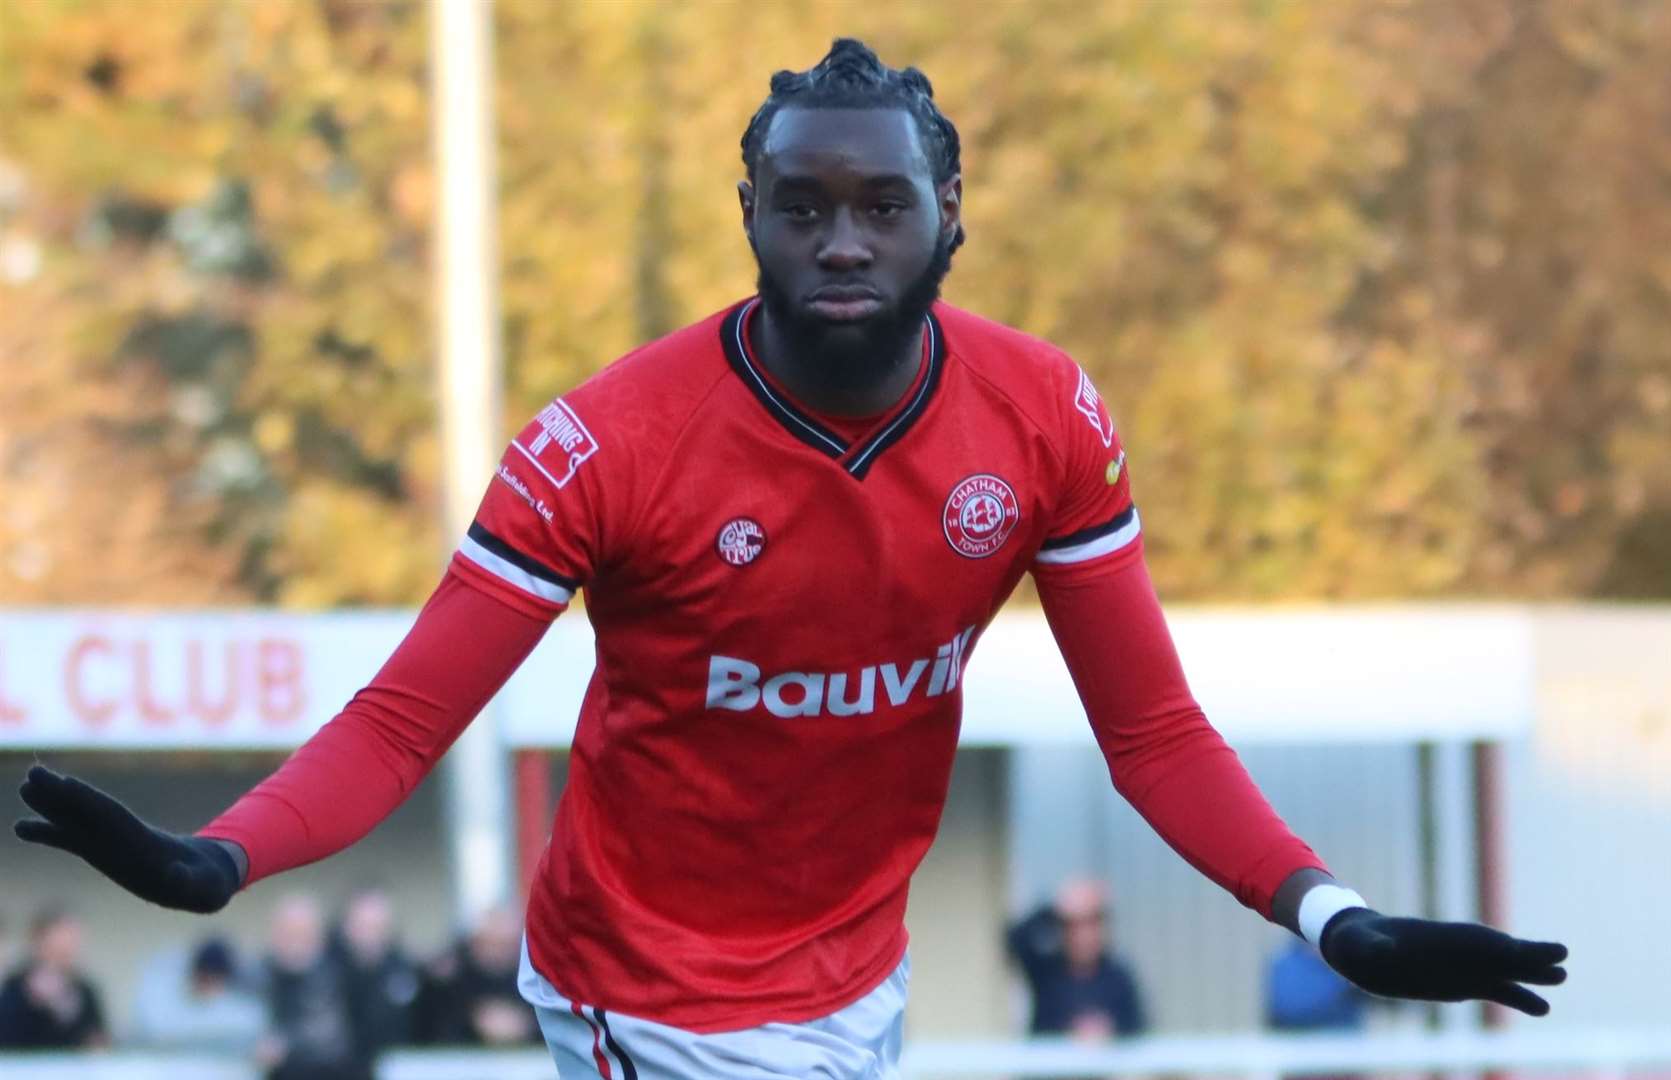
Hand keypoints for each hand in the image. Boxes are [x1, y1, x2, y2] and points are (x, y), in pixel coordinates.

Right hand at [14, 765, 241, 913]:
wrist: (206, 879)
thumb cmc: (205, 884)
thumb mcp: (202, 886)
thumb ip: (187, 881)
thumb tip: (176, 875)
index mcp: (143, 843)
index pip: (111, 817)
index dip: (89, 802)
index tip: (66, 785)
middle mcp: (123, 838)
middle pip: (88, 812)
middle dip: (63, 795)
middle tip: (34, 774)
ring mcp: (111, 845)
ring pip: (76, 820)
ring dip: (52, 805)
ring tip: (25, 787)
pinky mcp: (103, 855)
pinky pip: (70, 840)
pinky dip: (47, 832)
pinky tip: (20, 827)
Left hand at [1320, 907, 1567, 1015]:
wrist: (1357, 950)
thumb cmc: (1356, 943)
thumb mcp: (1359, 944)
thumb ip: (1373, 947)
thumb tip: (1384, 950)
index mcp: (1438, 940)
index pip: (1481, 943)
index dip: (1509, 948)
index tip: (1537, 950)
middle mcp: (1457, 952)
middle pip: (1501, 954)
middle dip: (1529, 957)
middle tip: (1562, 960)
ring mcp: (1463, 968)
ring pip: (1505, 972)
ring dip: (1531, 976)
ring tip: (1562, 978)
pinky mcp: (1461, 985)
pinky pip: (1496, 991)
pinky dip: (1519, 998)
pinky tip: (1543, 1008)